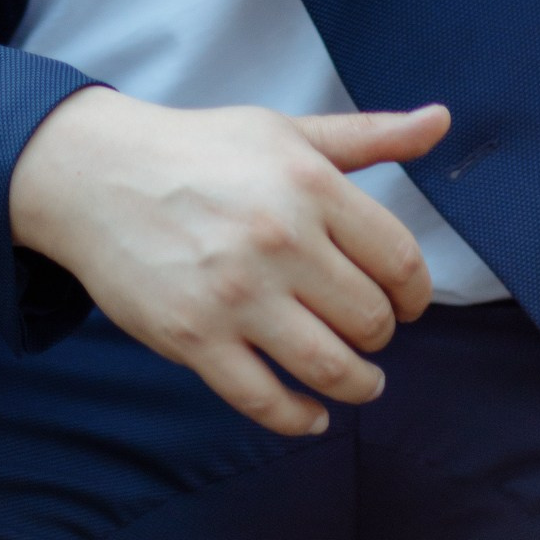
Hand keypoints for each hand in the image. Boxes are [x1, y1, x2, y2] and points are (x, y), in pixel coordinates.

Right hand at [9, 88, 451, 436]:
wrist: (97, 174)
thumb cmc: (200, 151)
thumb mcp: (286, 131)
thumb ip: (368, 136)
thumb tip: (442, 120)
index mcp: (309, 184)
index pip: (401, 261)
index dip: (414, 292)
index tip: (404, 302)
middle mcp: (279, 239)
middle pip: (370, 320)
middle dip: (378, 334)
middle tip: (365, 331)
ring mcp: (235, 294)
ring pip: (330, 368)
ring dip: (357, 384)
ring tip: (358, 380)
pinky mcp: (194, 338)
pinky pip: (266, 402)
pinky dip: (300, 418)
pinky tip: (311, 412)